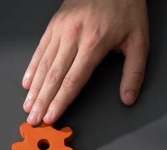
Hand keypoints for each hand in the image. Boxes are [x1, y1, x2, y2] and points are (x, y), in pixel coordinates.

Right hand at [22, 0, 148, 125]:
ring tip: (28, 107)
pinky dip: (32, 67)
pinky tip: (27, 83)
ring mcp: (61, 29)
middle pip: (54, 76)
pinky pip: (40, 49)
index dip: (60, 101)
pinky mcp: (54, 24)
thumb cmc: (126, 8)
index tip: (52, 117)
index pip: (73, 81)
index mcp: (94, 44)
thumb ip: (134, 72)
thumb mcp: (139, 40)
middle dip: (42, 101)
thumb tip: (128, 98)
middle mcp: (74, 37)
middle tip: (34, 120)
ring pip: (44, 64)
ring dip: (34, 89)